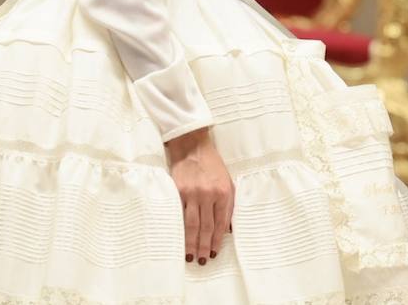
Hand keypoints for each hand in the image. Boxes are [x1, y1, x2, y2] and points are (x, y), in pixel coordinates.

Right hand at [165, 127, 233, 264]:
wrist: (193, 147)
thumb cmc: (212, 165)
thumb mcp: (227, 182)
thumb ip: (229, 205)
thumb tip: (227, 230)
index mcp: (223, 193)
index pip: (220, 223)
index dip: (217, 241)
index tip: (214, 253)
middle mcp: (208, 195)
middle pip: (206, 227)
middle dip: (204, 246)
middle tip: (202, 261)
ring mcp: (192, 193)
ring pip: (192, 224)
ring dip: (191, 243)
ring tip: (190, 256)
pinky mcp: (178, 191)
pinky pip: (179, 214)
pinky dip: (179, 228)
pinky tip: (178, 239)